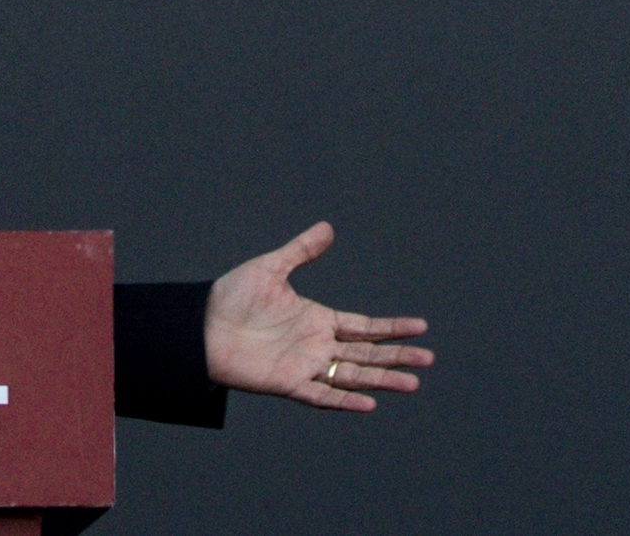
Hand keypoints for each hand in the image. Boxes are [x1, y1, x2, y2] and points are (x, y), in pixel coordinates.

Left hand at [199, 222, 430, 412]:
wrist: (201, 327)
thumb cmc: (233, 297)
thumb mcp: (272, 268)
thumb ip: (301, 251)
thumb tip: (328, 227)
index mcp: (318, 319)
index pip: (364, 326)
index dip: (392, 328)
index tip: (421, 328)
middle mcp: (317, 345)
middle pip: (367, 353)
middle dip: (398, 357)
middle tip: (428, 360)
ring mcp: (305, 366)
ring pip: (352, 375)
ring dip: (381, 380)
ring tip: (412, 384)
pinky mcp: (288, 383)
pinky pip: (322, 394)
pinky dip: (345, 399)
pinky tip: (369, 403)